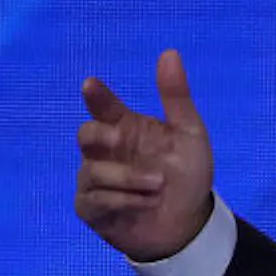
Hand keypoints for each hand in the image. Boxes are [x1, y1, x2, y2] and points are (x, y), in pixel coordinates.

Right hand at [76, 49, 215, 261]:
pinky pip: (96, 200)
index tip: (91, 85)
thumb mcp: (189, 135)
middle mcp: (106, 151)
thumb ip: (177, 98)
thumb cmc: (187, 175)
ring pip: (95, 172)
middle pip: (86, 134)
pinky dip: (124, 202)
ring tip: (158, 187)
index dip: (97, 96)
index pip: (104, 108)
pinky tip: (145, 205)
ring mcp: (94, 179)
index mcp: (126, 128)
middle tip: (118, 138)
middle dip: (100, 136)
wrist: (189, 223)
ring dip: (130, 179)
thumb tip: (169, 52)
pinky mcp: (91, 207)